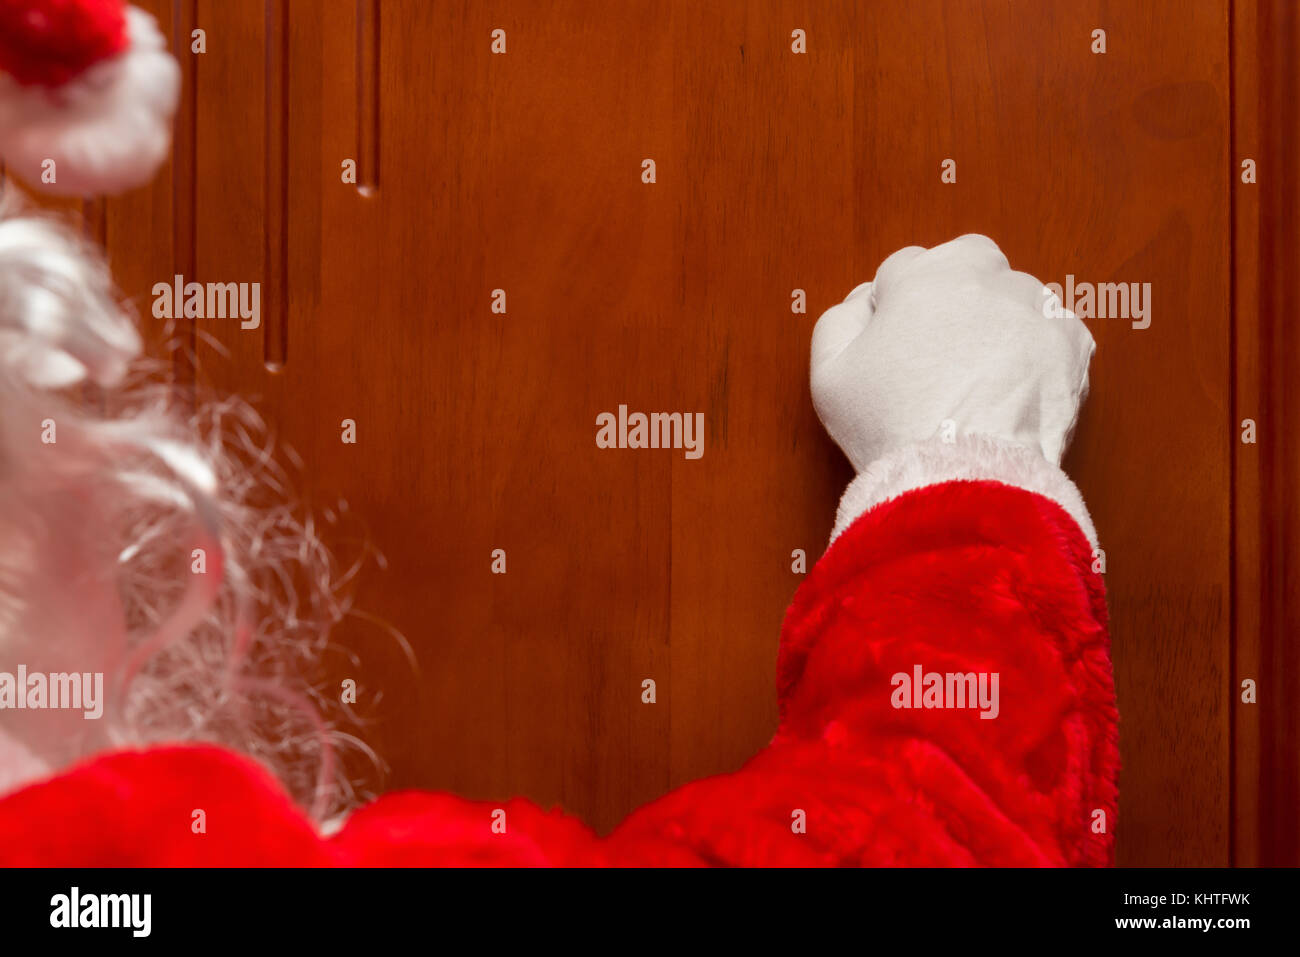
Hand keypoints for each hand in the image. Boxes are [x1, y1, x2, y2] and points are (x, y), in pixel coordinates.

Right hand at [810, 234, 1094, 471]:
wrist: (964, 477)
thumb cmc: (891, 428)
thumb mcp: (830, 376)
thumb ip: (839, 322)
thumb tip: (865, 301)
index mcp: (921, 276)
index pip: (903, 267)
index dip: (894, 307)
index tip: (897, 346)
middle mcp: (983, 278)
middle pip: (966, 265)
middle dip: (954, 295)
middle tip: (942, 353)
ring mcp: (1034, 307)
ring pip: (1013, 297)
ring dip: (999, 322)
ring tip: (981, 380)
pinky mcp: (1071, 342)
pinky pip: (1054, 332)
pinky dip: (1038, 353)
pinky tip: (1013, 391)